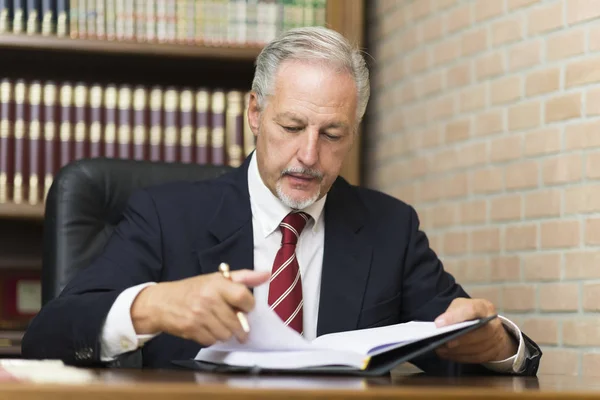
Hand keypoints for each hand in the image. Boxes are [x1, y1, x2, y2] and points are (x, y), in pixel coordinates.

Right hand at [130, 269, 269, 345]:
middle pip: (236, 322)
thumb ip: (243, 277)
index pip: (243, 297)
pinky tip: (206, 328)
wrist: (161, 302)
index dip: (249, 306)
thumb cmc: (192, 289)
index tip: (246, 308)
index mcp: (217, 284)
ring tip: (219, 324)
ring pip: (226, 334)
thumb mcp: (217, 279)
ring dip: (225, 332)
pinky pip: (212, 340)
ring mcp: (199, 315)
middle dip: (239, 325)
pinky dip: (212, 337)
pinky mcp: (191, 329)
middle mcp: (208, 299)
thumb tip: (266, 274)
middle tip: (235, 322)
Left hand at [434, 298, 516, 363]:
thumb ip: (453, 312)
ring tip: (441, 350)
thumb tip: (440, 324)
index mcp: (485, 307)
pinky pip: (476, 357)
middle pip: (480, 333)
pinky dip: (460, 357)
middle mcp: (494, 323)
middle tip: (443, 343)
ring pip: (478, 348)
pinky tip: (448, 354)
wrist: (489, 326)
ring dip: (458, 351)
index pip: (471, 310)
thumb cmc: (470, 314)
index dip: (455, 317)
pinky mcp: (493, 353)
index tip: (438, 324)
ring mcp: (496, 339)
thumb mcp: (461, 306)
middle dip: (460, 339)